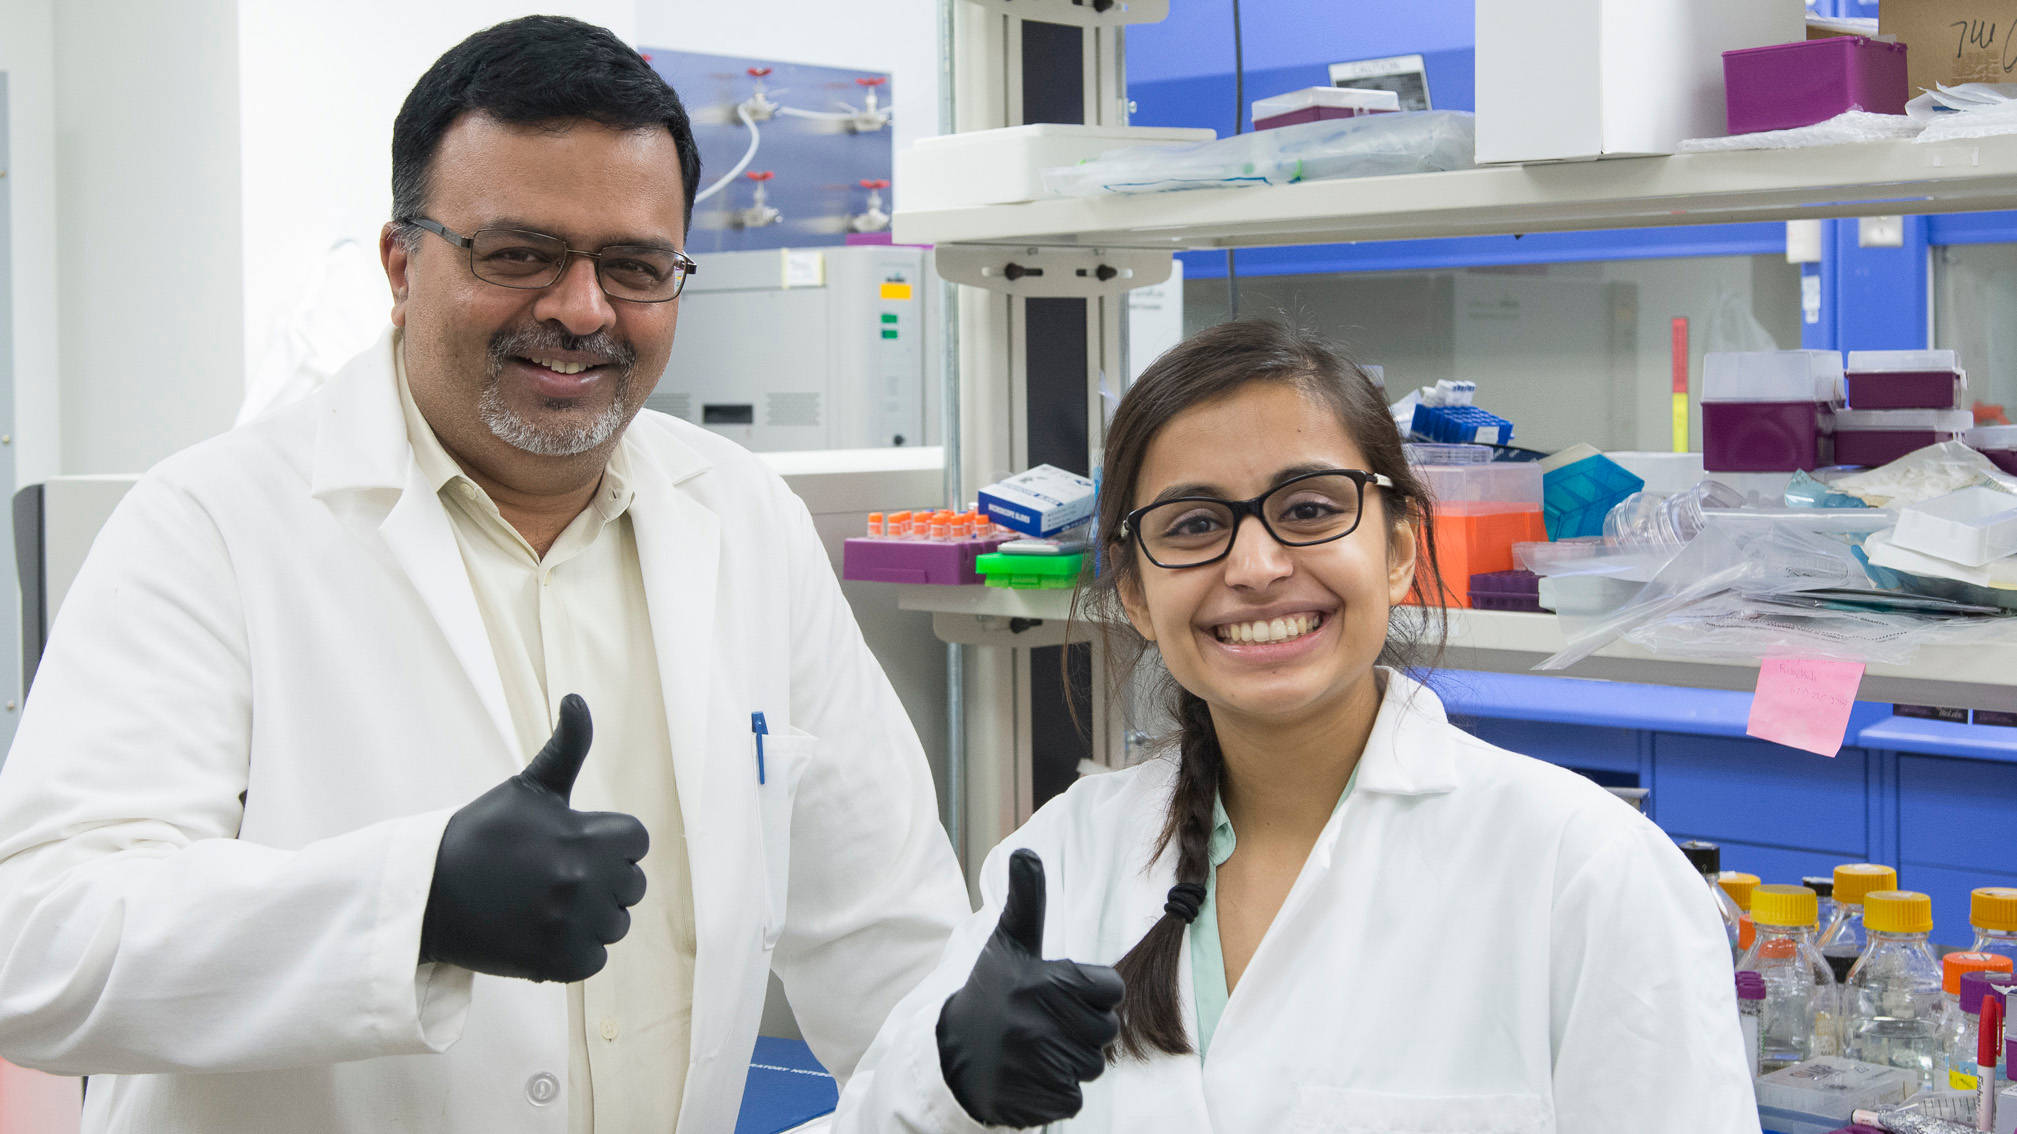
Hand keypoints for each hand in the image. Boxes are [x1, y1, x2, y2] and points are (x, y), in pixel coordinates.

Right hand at [419, 694, 648, 982]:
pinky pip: (594, 959)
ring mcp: (570, 925)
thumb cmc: (484, 834)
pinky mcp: (556, 963)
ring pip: (616, 925)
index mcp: (586, 836)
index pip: (637, 841)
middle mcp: (584, 882)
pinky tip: (543, 932)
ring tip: (549, 905)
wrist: (430, 894)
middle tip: (557, 876)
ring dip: (591, 918)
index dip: (611, 842)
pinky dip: (574, 951)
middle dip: (605, 880)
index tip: (577, 844)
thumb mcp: (526, 788)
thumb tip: (576, 698)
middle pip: (632, 885)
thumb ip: (566, 747)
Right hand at [936, 849, 1124, 1127]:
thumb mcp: (1008, 944)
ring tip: (1037, 1048)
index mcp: (1044, 983)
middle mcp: (1040, 1025)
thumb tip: (1027, 852)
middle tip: (1046, 1022)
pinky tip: (1031, 1075)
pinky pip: (1074, 1098)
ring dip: (1071, 1060)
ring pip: (1091, 1066)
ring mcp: (1037, 1066)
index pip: (1112, 990)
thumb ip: (1027, 901)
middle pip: (1105, 1031)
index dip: (1093, 992)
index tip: (1062, 992)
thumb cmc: (991, 992)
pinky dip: (1057, 1090)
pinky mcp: (1035, 1100)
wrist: (953, 1054)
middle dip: (1082, 1028)